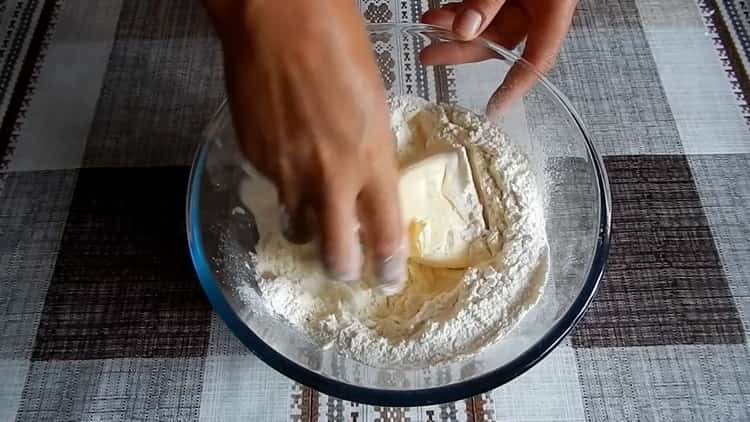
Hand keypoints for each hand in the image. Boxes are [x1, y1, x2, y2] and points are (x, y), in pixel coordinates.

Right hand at [204, 0, 404, 286]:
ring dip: (306, 229)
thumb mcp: (372, 105)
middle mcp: (330, 177)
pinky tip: (285, 154)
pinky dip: (281, 185)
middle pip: (337, 255)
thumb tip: (360, 182)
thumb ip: (368, 154)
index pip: (385, 235)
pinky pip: (271, 189)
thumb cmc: (338, 46)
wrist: (278, 21)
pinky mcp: (255, 160)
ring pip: (297, 227)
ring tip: (310, 214)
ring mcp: (287, 172)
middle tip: (344, 268)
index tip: (387, 278)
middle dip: (342, 270)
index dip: (387, 266)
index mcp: (371, 160)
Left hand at [421, 0, 575, 111]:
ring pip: (488, 21)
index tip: (494, 109)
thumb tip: (464, 27)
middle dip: (463, 47)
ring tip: (429, 24)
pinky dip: (464, 9)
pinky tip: (442, 13)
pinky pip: (485, 3)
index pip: (538, 58)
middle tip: (431, 54)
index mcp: (557, 9)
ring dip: (456, 25)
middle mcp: (542, 7)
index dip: (516, 87)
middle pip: (501, 40)